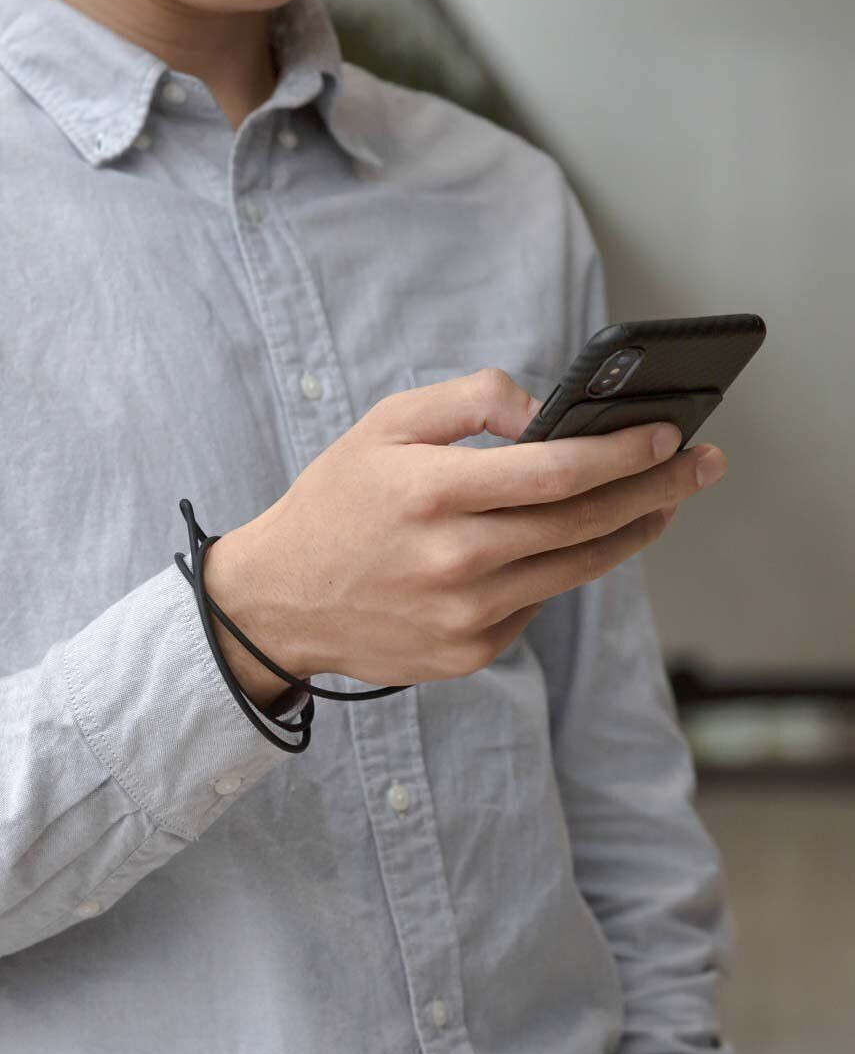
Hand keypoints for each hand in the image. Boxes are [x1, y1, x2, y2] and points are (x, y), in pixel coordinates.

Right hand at [202, 368, 726, 705]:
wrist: (281, 602)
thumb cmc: (337, 503)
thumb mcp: (385, 425)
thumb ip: (469, 401)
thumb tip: (546, 412)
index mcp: (430, 492)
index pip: (556, 471)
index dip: (625, 452)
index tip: (671, 434)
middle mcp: (454, 560)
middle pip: (584, 523)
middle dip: (657, 490)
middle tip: (702, 466)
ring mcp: (465, 616)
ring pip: (576, 569)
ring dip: (631, 532)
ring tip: (662, 504)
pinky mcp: (470, 652)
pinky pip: (539, 604)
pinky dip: (562, 570)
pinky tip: (567, 545)